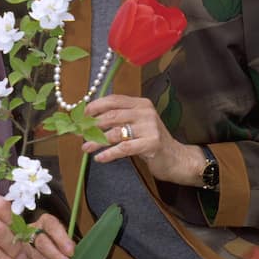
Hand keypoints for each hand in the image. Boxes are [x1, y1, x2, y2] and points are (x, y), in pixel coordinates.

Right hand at [21, 214, 74, 258]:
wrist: (41, 250)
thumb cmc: (58, 244)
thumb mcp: (65, 239)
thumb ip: (67, 244)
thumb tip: (71, 254)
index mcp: (45, 222)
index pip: (52, 226)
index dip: (61, 238)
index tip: (71, 251)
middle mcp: (32, 231)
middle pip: (41, 243)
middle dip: (55, 256)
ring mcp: (22, 245)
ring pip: (34, 258)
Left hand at [82, 94, 205, 185]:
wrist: (177, 158)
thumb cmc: (151, 141)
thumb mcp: (138, 124)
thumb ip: (120, 119)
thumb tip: (90, 121)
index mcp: (141, 104)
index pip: (114, 99)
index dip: (96, 105)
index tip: (82, 114)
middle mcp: (145, 112)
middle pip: (112, 116)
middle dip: (93, 125)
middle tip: (81, 133)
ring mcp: (149, 127)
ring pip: (115, 133)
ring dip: (97, 141)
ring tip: (86, 147)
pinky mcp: (151, 143)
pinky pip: (123, 148)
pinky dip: (109, 153)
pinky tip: (100, 158)